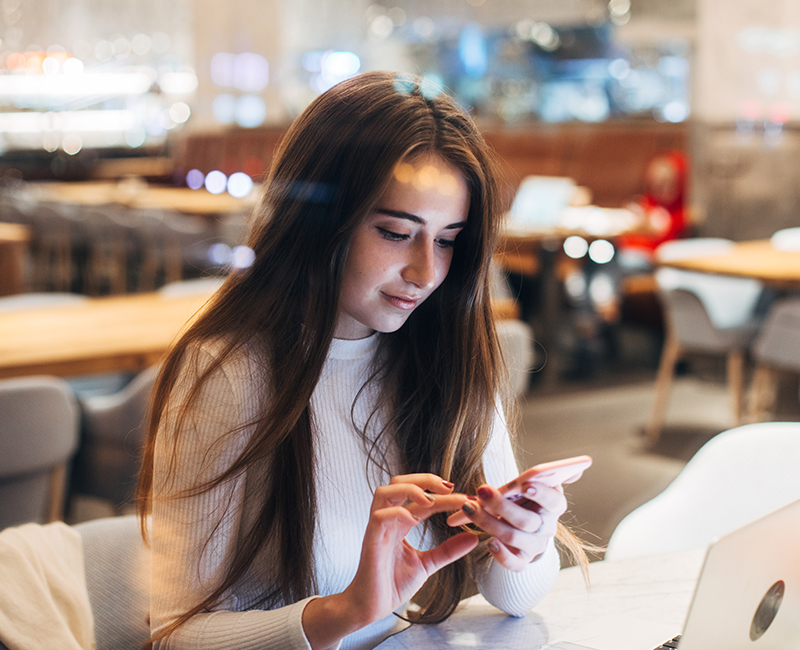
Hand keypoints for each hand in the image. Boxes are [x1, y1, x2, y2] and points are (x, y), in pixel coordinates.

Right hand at [303, 474, 477, 649]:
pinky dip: (397, 513)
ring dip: (409, 490)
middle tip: (449, 487)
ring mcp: (378, 528)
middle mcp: (388, 520)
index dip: (444, 495)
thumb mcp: (426, 565)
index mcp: (400, 522)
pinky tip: (413, 520)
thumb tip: (473, 537)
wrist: (370, 607)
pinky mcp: (371, 541)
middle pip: (400, 482)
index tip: (467, 499)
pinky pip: (379, 517)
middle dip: (425, 479)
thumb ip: (447, 550)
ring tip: (430, 500)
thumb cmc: (392, 584)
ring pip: (385, 492)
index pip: (422, 498)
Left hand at [446, 481, 566, 571]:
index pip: (553, 500)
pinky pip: (515, 563)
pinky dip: (501, 554)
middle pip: (527, 520)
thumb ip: (547, 476)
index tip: (525, 484)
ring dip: (488, 522)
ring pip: (513, 537)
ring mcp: (536, 545)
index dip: (541, 493)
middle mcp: (547, 527)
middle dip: (502, 506)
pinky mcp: (523, 559)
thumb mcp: (536, 485)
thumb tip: (579, 468)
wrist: (524, 526)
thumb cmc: (526, 498)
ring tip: (468, 508)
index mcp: (554, 505)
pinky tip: (488, 542)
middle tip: (481, 491)